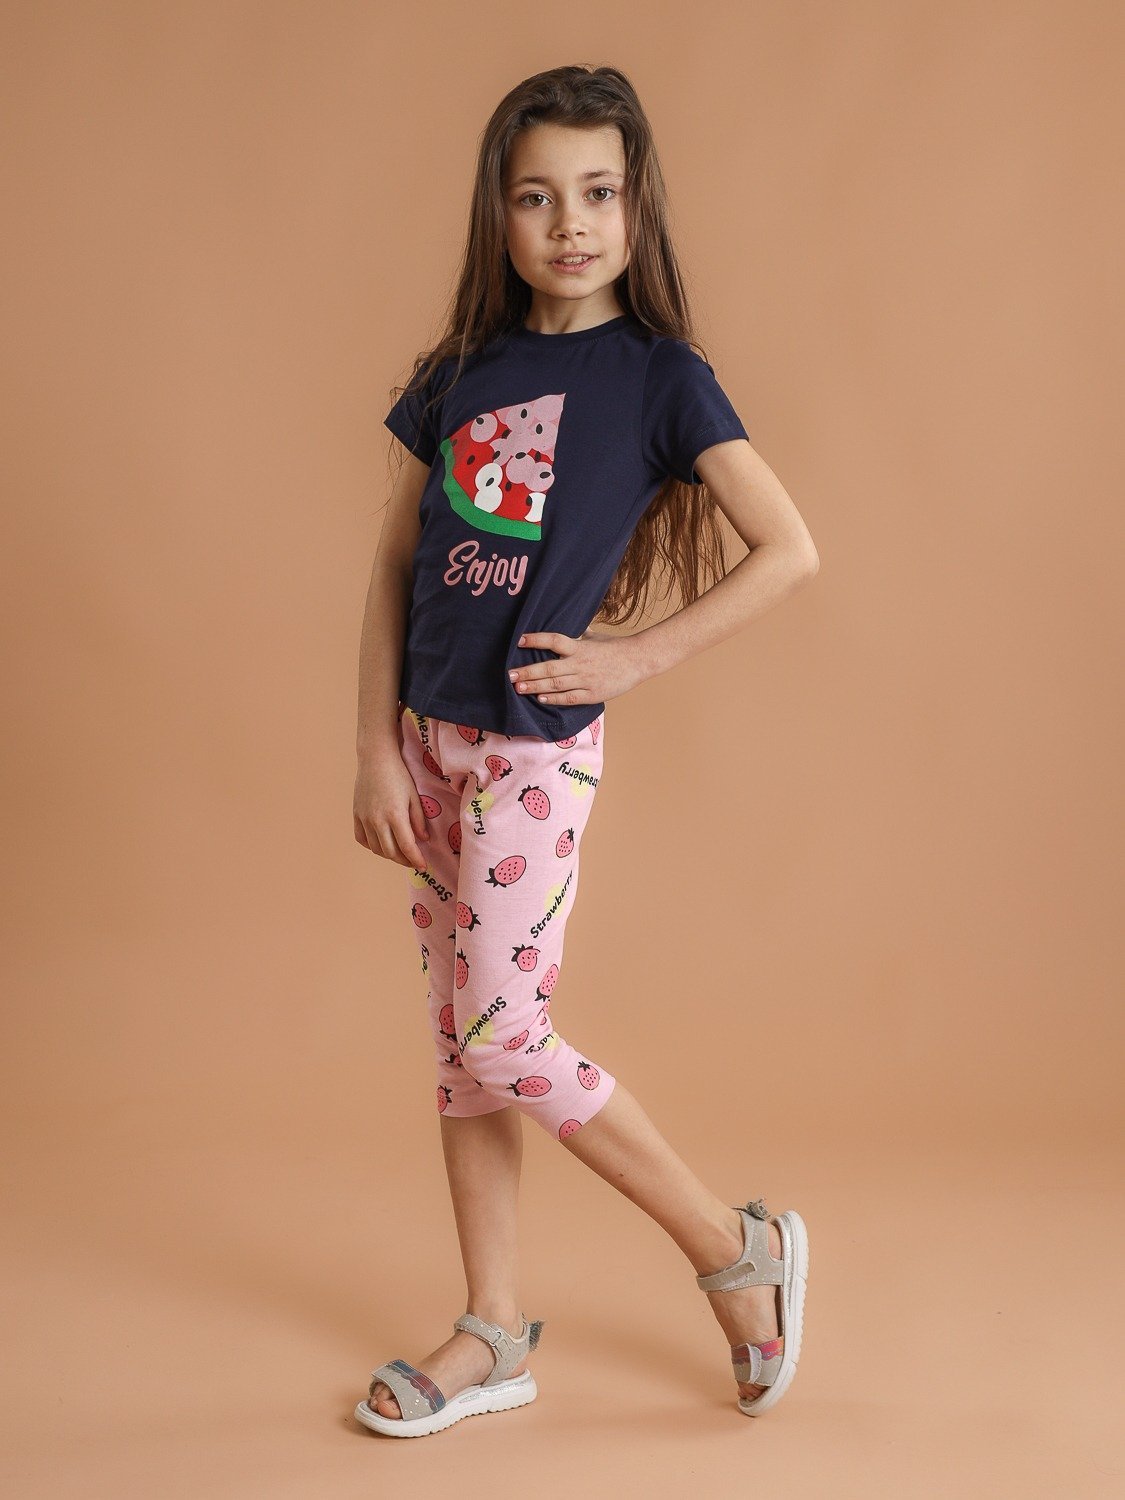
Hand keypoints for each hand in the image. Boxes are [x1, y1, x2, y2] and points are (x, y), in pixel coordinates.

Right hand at [353, 747, 432, 871]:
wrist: (375, 759)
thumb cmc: (399, 775)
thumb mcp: (414, 796)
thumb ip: (418, 820)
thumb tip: (423, 839)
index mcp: (395, 815)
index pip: (407, 846)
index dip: (416, 859)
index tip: (423, 866)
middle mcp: (377, 820)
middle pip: (390, 852)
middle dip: (403, 860)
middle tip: (412, 861)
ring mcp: (364, 819)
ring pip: (376, 848)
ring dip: (388, 854)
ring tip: (399, 852)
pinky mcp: (356, 815)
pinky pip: (362, 839)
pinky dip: (372, 846)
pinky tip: (381, 843)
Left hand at [507, 629, 649, 706]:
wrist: (638, 661)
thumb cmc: (614, 647)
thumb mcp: (595, 636)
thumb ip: (578, 632)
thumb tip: (566, 620)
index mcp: (580, 647)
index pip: (555, 640)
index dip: (537, 640)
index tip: (520, 640)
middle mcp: (580, 664)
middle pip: (550, 668)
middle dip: (528, 672)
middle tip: (510, 674)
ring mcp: (586, 681)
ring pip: (555, 685)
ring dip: (535, 686)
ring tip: (518, 688)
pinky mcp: (592, 695)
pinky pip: (569, 698)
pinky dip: (553, 699)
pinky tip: (540, 698)